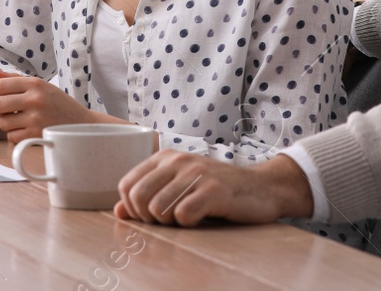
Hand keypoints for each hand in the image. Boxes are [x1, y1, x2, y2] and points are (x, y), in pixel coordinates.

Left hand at [0, 68, 118, 142]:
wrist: (81, 123)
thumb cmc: (58, 104)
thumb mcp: (41, 86)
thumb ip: (15, 79)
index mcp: (35, 84)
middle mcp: (35, 99)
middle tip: (7, 110)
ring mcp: (36, 118)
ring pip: (2, 123)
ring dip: (8, 124)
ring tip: (20, 120)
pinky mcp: (37, 135)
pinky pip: (12, 137)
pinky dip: (16, 136)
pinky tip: (27, 130)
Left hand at [114, 152, 312, 226]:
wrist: (262, 187)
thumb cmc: (217, 190)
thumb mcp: (180, 187)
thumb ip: (148, 195)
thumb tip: (118, 212)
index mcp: (165, 157)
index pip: (126, 185)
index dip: (132, 208)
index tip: (149, 216)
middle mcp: (178, 160)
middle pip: (138, 198)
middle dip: (147, 218)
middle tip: (167, 221)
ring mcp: (196, 174)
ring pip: (158, 208)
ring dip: (168, 222)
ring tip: (185, 218)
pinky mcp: (214, 190)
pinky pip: (183, 215)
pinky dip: (188, 224)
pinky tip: (201, 218)